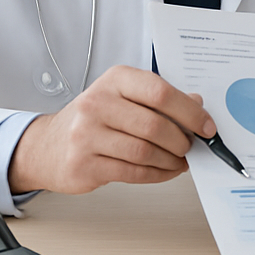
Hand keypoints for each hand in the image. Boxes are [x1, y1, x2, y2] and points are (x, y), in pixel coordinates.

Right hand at [8, 65, 215, 194]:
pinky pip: (133, 172)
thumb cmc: (93, 120)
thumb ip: (159, 99)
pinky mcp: (84, 164)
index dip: (190, 112)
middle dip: (181, 140)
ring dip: (171, 160)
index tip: (206, 126)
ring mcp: (87, 135)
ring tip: (179, 160)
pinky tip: (165, 170)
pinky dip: (157, 174)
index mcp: (114, 80)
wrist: (48, 146)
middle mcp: (97, 103)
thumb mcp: (123, 97)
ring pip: (145, 151)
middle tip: (191, 147)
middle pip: (155, 125)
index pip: (160, 92)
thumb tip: (198, 104)